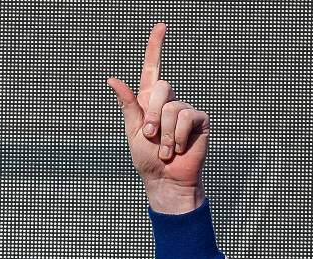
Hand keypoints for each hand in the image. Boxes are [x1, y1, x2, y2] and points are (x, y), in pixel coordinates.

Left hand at [108, 24, 209, 213]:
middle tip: (151, 137)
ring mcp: (186, 109)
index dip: (156, 47)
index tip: (161, 26)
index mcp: (149, 101)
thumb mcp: (132, 131)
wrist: (164, 179)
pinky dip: (177, 137)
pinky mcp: (200, 120)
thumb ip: (127, 104)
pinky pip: (186, 118)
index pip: (153, 68)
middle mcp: (169, 101)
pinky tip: (178, 148)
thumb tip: (113, 79)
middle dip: (152, 115)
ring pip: (173, 108)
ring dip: (164, 134)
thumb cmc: (146, 158)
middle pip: (162, 88)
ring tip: (165, 149)